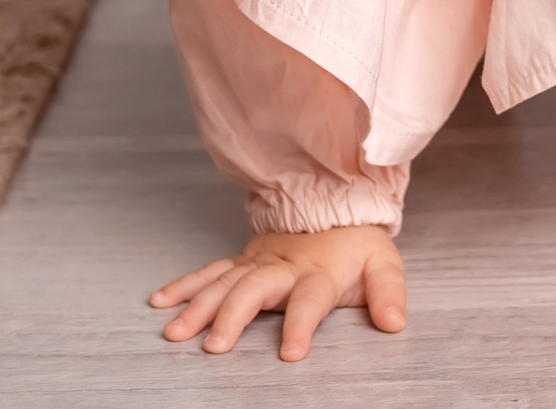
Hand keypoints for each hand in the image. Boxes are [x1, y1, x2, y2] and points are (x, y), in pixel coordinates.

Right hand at [148, 223, 404, 360]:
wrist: (334, 202)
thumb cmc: (356, 244)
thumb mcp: (384, 264)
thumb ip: (389, 293)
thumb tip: (394, 322)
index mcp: (319, 271)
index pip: (310, 299)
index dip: (301, 325)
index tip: (290, 353)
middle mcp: (282, 265)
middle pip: (254, 289)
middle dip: (233, 317)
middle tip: (214, 347)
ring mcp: (257, 260)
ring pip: (223, 282)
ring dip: (198, 306)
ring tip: (176, 332)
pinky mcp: (241, 259)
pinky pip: (208, 270)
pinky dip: (183, 285)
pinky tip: (160, 301)